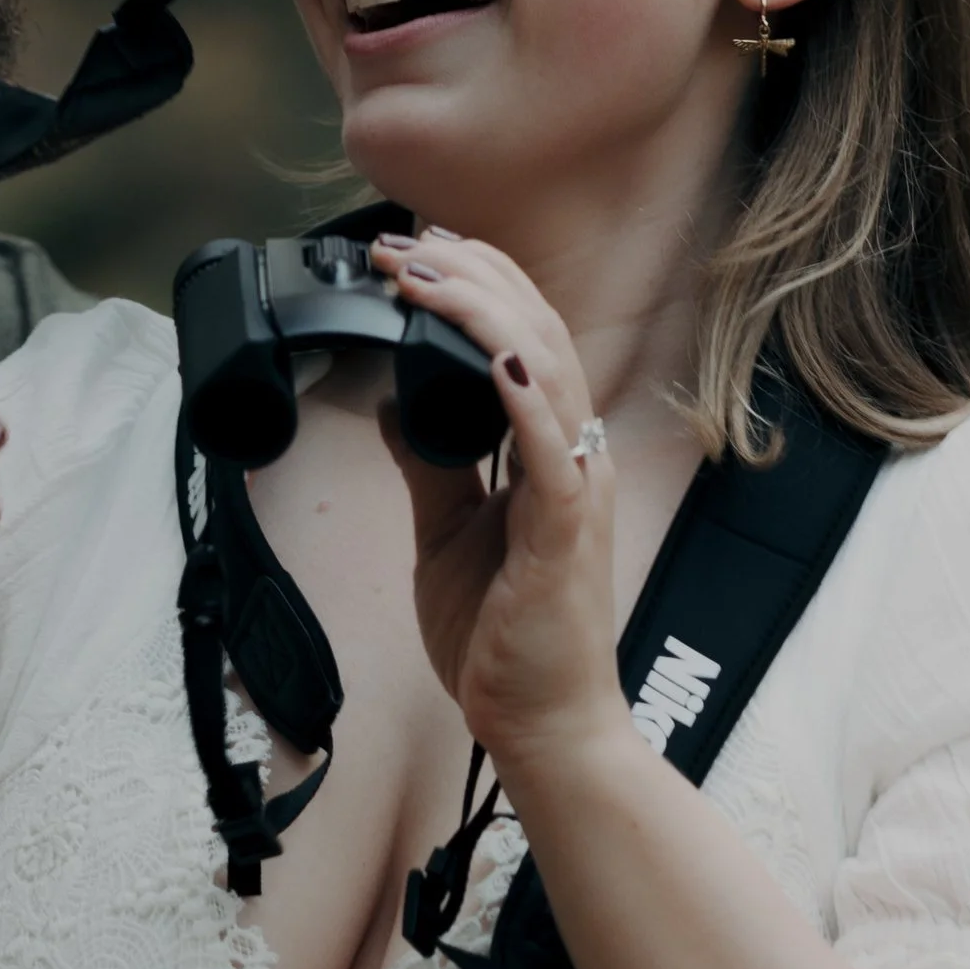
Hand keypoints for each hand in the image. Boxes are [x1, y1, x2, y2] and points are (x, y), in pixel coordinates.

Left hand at [369, 229, 625, 774]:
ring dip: (485, 317)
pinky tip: (493, 360)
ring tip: (430, 276)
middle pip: (538, 337)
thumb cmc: (506, 640)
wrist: (540, 725)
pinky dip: (524, 401)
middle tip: (408, 243)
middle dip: (473, 280)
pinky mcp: (566, 535)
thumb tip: (393, 407)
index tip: (420, 249)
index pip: (522, 343)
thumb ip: (430, 468)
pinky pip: (552, 454)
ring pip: (546, 375)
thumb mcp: (448, 533)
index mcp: (548, 454)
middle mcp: (573, 459)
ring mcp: (576, 493)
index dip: (478, 287)